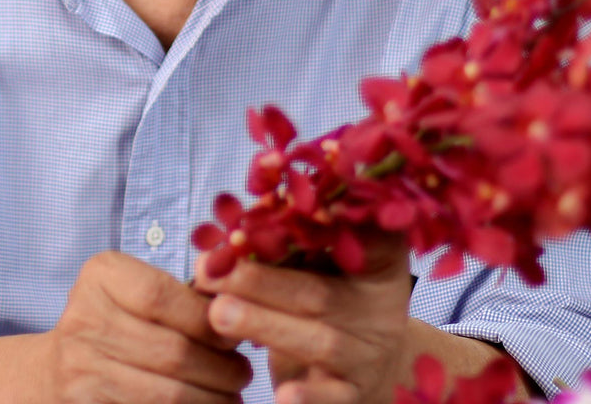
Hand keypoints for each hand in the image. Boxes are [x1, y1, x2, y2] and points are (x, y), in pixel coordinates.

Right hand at [46, 250, 252, 402]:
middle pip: (169, 349)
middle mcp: (85, 319)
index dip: (206, 319)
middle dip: (219, 367)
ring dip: (210, 400)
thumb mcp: (129, 289)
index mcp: (101, 277)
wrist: (51, 371)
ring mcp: (81, 368)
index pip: (161, 296)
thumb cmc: (109, 320)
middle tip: (244, 373)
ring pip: (165, 393)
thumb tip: (238, 304)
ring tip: (234, 397)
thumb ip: (176, 292)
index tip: (235, 334)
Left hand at [195, 236, 412, 403]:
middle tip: (212, 269)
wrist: (373, 367)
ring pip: (319, 340)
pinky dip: (309, 398)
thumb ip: (289, 240)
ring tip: (218, 313)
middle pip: (318, 290)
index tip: (271, 206)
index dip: (316, 223)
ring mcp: (369, 351)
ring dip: (264, 325)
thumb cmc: (332, 297)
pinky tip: (281, 396)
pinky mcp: (355, 393)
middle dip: (260, 280)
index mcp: (376, 261)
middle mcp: (378, 305)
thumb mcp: (323, 262)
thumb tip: (231, 218)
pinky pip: (332, 397)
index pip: (355, 236)